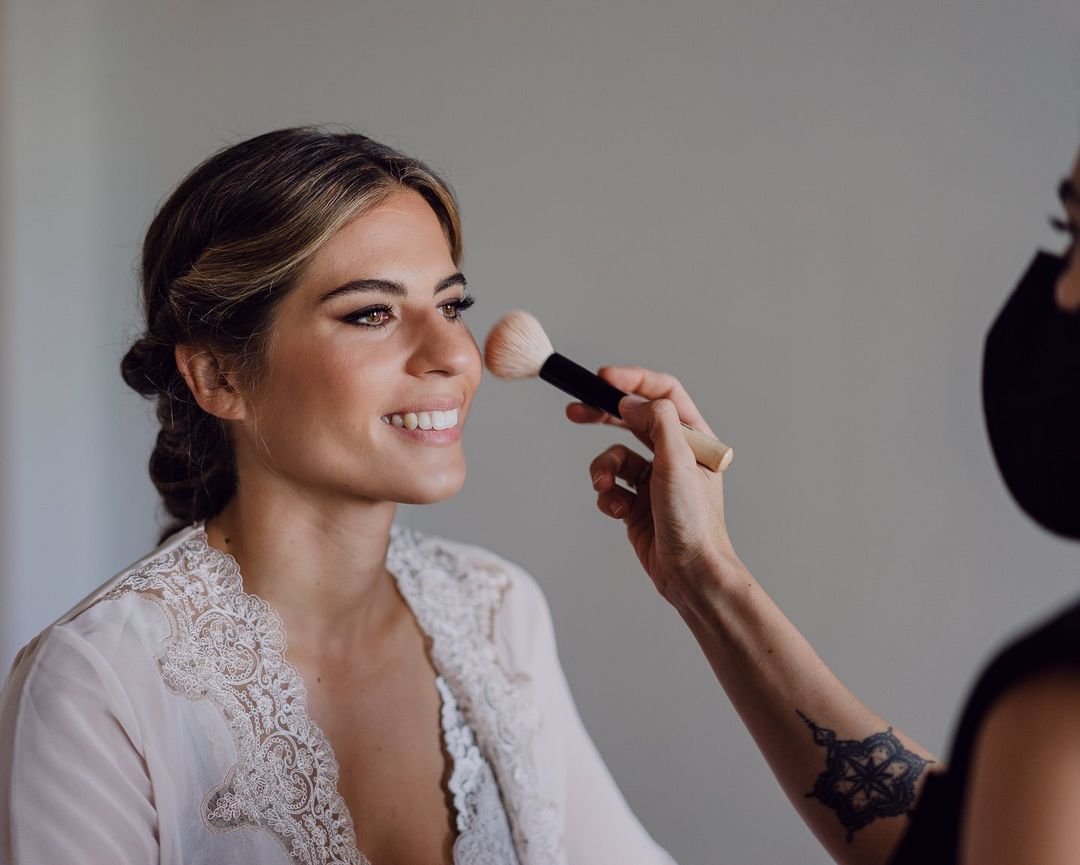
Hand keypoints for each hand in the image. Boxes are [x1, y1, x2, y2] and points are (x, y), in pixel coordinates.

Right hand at [567, 366, 739, 607]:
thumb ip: (656, 422)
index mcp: (693, 438)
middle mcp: (674, 455)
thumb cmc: (694, 521)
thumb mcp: (678, 462)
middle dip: (603, 416)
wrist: (690, 573)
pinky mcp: (635, 504)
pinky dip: (606, 496)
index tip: (604, 377)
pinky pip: (609, 487)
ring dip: (603, 469)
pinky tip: (616, 510)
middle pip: (632, 420)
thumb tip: (630, 402)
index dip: (634, 380)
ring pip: (615, 457)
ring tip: (604, 487)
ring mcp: (653, 480)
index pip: (663, 394)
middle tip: (576, 411)